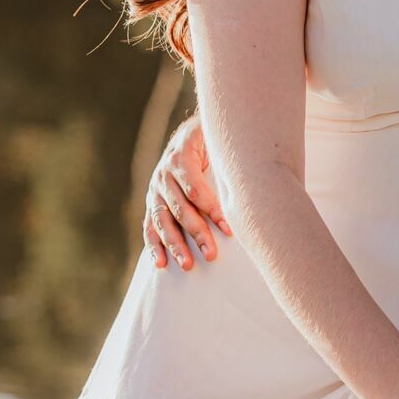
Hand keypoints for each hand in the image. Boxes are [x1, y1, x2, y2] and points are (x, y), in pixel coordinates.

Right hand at [143, 114, 231, 269]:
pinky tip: (160, 263)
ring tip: (187, 265)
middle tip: (211, 255)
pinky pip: (150, 225)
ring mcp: (155, 190)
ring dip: (175, 244)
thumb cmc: (211, 140)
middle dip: (197, 233)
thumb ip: (226, 159)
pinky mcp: (152, 202)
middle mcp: (164, 175)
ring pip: (163, 220)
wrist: (189, 133)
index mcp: (180, 158)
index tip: (229, 229)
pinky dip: (154, 246)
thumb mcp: (218, 141)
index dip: (212, 210)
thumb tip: (248, 184)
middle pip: (180, 208)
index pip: (195, 190)